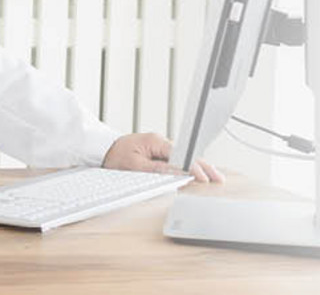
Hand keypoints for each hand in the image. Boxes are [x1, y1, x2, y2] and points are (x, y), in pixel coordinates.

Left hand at [101, 132, 223, 183]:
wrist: (102, 150)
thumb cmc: (114, 156)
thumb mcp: (134, 165)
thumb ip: (156, 169)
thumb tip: (176, 173)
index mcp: (156, 142)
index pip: (181, 154)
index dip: (194, 167)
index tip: (203, 177)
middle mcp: (161, 142)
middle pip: (187, 154)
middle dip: (203, 166)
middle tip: (217, 178)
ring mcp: (160, 147)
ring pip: (184, 157)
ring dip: (198, 166)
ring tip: (213, 177)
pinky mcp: (158, 152)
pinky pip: (177, 159)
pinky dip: (189, 166)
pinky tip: (198, 173)